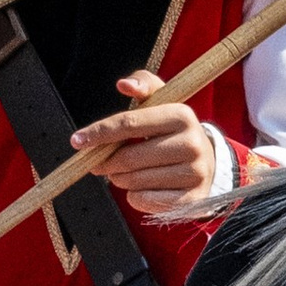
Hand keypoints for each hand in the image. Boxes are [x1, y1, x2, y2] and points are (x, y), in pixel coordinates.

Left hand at [69, 72, 228, 221]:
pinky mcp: (192, 199)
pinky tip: (141, 188)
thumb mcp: (162, 102)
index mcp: (181, 115)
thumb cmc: (173, 130)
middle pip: (128, 158)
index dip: (99, 133)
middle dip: (106, 162)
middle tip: (100, 163)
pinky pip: (146, 201)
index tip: (77, 141)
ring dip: (119, 179)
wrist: (209, 164)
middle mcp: (191, 144)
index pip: (129, 124)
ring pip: (135, 182)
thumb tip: (124, 85)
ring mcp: (194, 173)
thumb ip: (143, 85)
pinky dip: (134, 196)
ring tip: (124, 174)